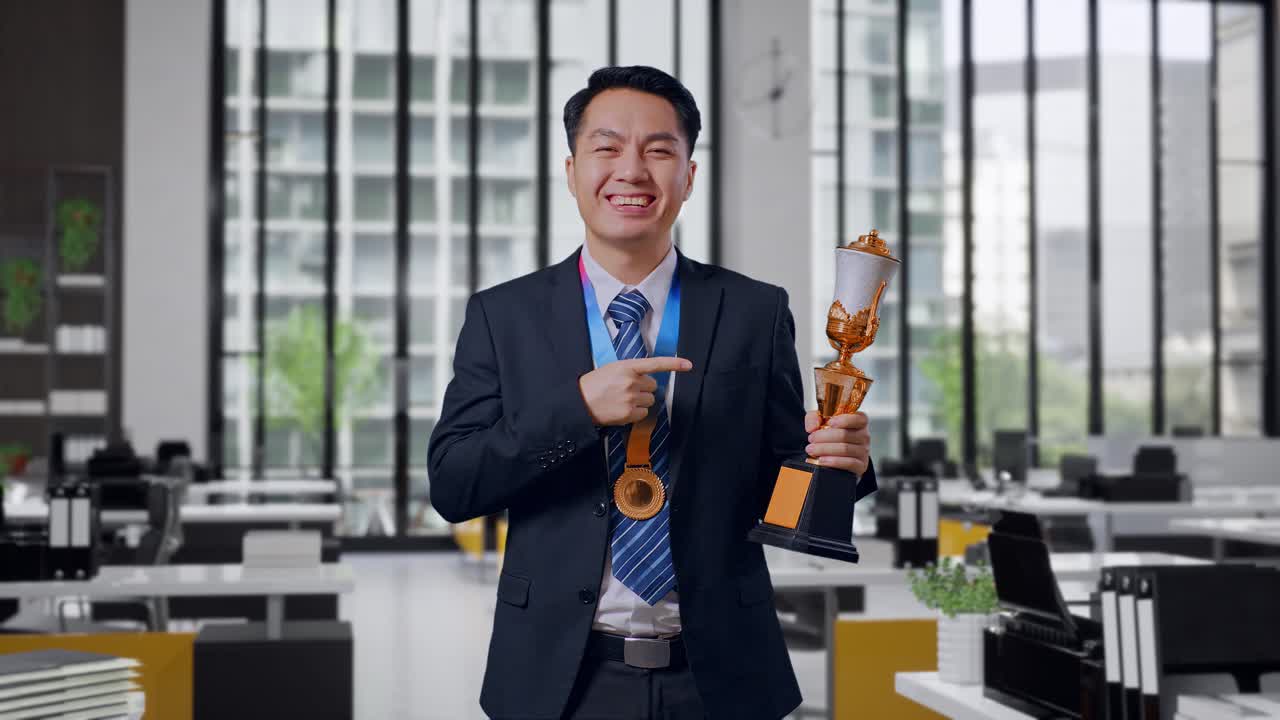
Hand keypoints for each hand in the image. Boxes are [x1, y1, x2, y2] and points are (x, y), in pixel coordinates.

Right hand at [578, 357, 692, 425]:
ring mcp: (631, 398)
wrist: (580, 402)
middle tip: (627, 391)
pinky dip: (636, 414)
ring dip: (641, 401)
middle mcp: (631, 382)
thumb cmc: (595, 384)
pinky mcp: (630, 414)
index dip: (673, 364)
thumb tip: (647, 379)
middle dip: (644, 389)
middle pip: (653, 386)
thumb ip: (631, 371)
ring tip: (623, 401)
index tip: (688, 365)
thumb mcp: (612, 369)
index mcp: (627, 367)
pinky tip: (622, 410)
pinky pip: (644, 414)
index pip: (655, 364)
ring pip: (650, 400)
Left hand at [804, 411, 870, 474]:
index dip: (845, 420)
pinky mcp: (861, 465)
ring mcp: (864, 451)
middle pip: (845, 435)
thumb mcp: (821, 421)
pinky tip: (822, 460)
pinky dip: (834, 462)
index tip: (830, 422)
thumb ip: (814, 418)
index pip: (859, 418)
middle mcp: (864, 436)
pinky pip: (849, 463)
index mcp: (859, 422)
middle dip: (824, 437)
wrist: (835, 456)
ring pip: (845, 449)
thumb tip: (812, 427)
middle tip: (811, 439)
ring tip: (811, 449)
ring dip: (825, 449)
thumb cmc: (830, 434)